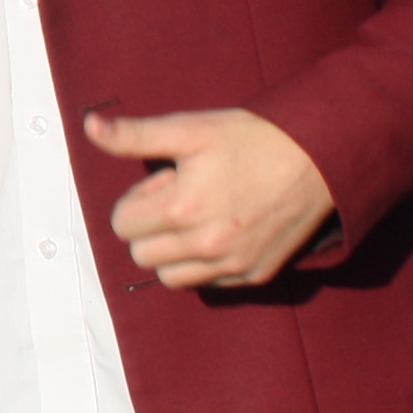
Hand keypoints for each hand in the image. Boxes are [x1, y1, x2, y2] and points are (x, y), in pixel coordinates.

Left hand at [84, 107, 333, 289]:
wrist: (322, 159)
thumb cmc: (253, 139)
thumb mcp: (190, 128)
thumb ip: (135, 135)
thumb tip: (89, 127)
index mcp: (183, 208)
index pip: (122, 224)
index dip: (137, 199)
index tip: (165, 181)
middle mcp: (206, 245)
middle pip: (141, 255)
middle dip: (150, 227)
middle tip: (182, 197)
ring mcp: (233, 265)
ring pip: (171, 278)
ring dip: (173, 252)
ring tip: (200, 217)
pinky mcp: (257, 275)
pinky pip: (209, 285)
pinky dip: (204, 265)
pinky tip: (223, 232)